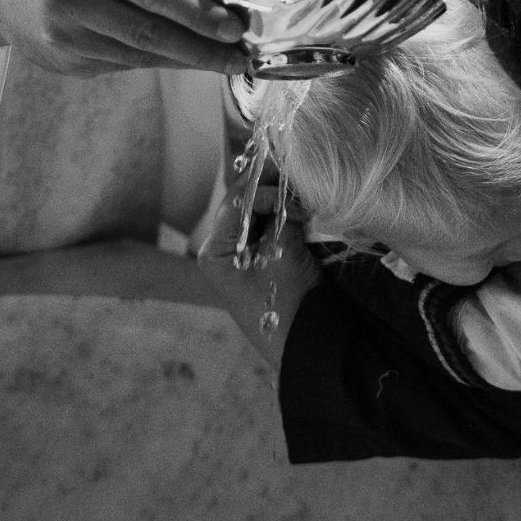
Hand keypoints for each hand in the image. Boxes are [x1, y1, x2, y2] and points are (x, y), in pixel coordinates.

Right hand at [0, 0, 250, 76]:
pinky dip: (159, 59)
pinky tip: (184, 54)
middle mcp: (67, 0)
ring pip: (141, 54)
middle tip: (243, 54)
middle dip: (204, 47)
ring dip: (189, 58)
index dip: (196, 11)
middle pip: (149, 31)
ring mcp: (64, 39)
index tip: (235, 25)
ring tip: (226, 56)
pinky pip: (125, 63)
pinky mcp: (66, 64)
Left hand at [198, 173, 322, 368]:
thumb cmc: (288, 306)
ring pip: (257, 211)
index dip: (262, 186)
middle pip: (244, 202)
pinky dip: (285, 213)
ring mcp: (240, 254)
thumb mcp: (284, 253)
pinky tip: (302, 205)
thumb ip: (282, 214)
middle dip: (270, 186)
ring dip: (279, 197)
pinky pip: (269, 226)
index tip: (291, 188)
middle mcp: (222, 249)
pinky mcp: (260, 259)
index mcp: (215, 251)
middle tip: (297, 170)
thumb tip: (289, 183)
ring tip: (302, 187)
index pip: (235, 201)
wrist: (305, 350)